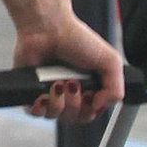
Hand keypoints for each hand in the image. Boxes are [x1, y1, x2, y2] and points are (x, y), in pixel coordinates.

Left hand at [12, 4, 123, 122]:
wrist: (48, 28)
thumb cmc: (76, 39)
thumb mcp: (110, 61)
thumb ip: (116, 88)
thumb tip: (101, 106)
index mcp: (88, 87)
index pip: (91, 113)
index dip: (91, 109)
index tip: (90, 94)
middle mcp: (69, 92)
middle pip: (74, 118)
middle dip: (75, 105)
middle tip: (72, 84)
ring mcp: (49, 92)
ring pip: (55, 117)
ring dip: (58, 103)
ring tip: (57, 83)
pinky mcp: (30, 91)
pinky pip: (35, 113)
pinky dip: (39, 107)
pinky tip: (43, 94)